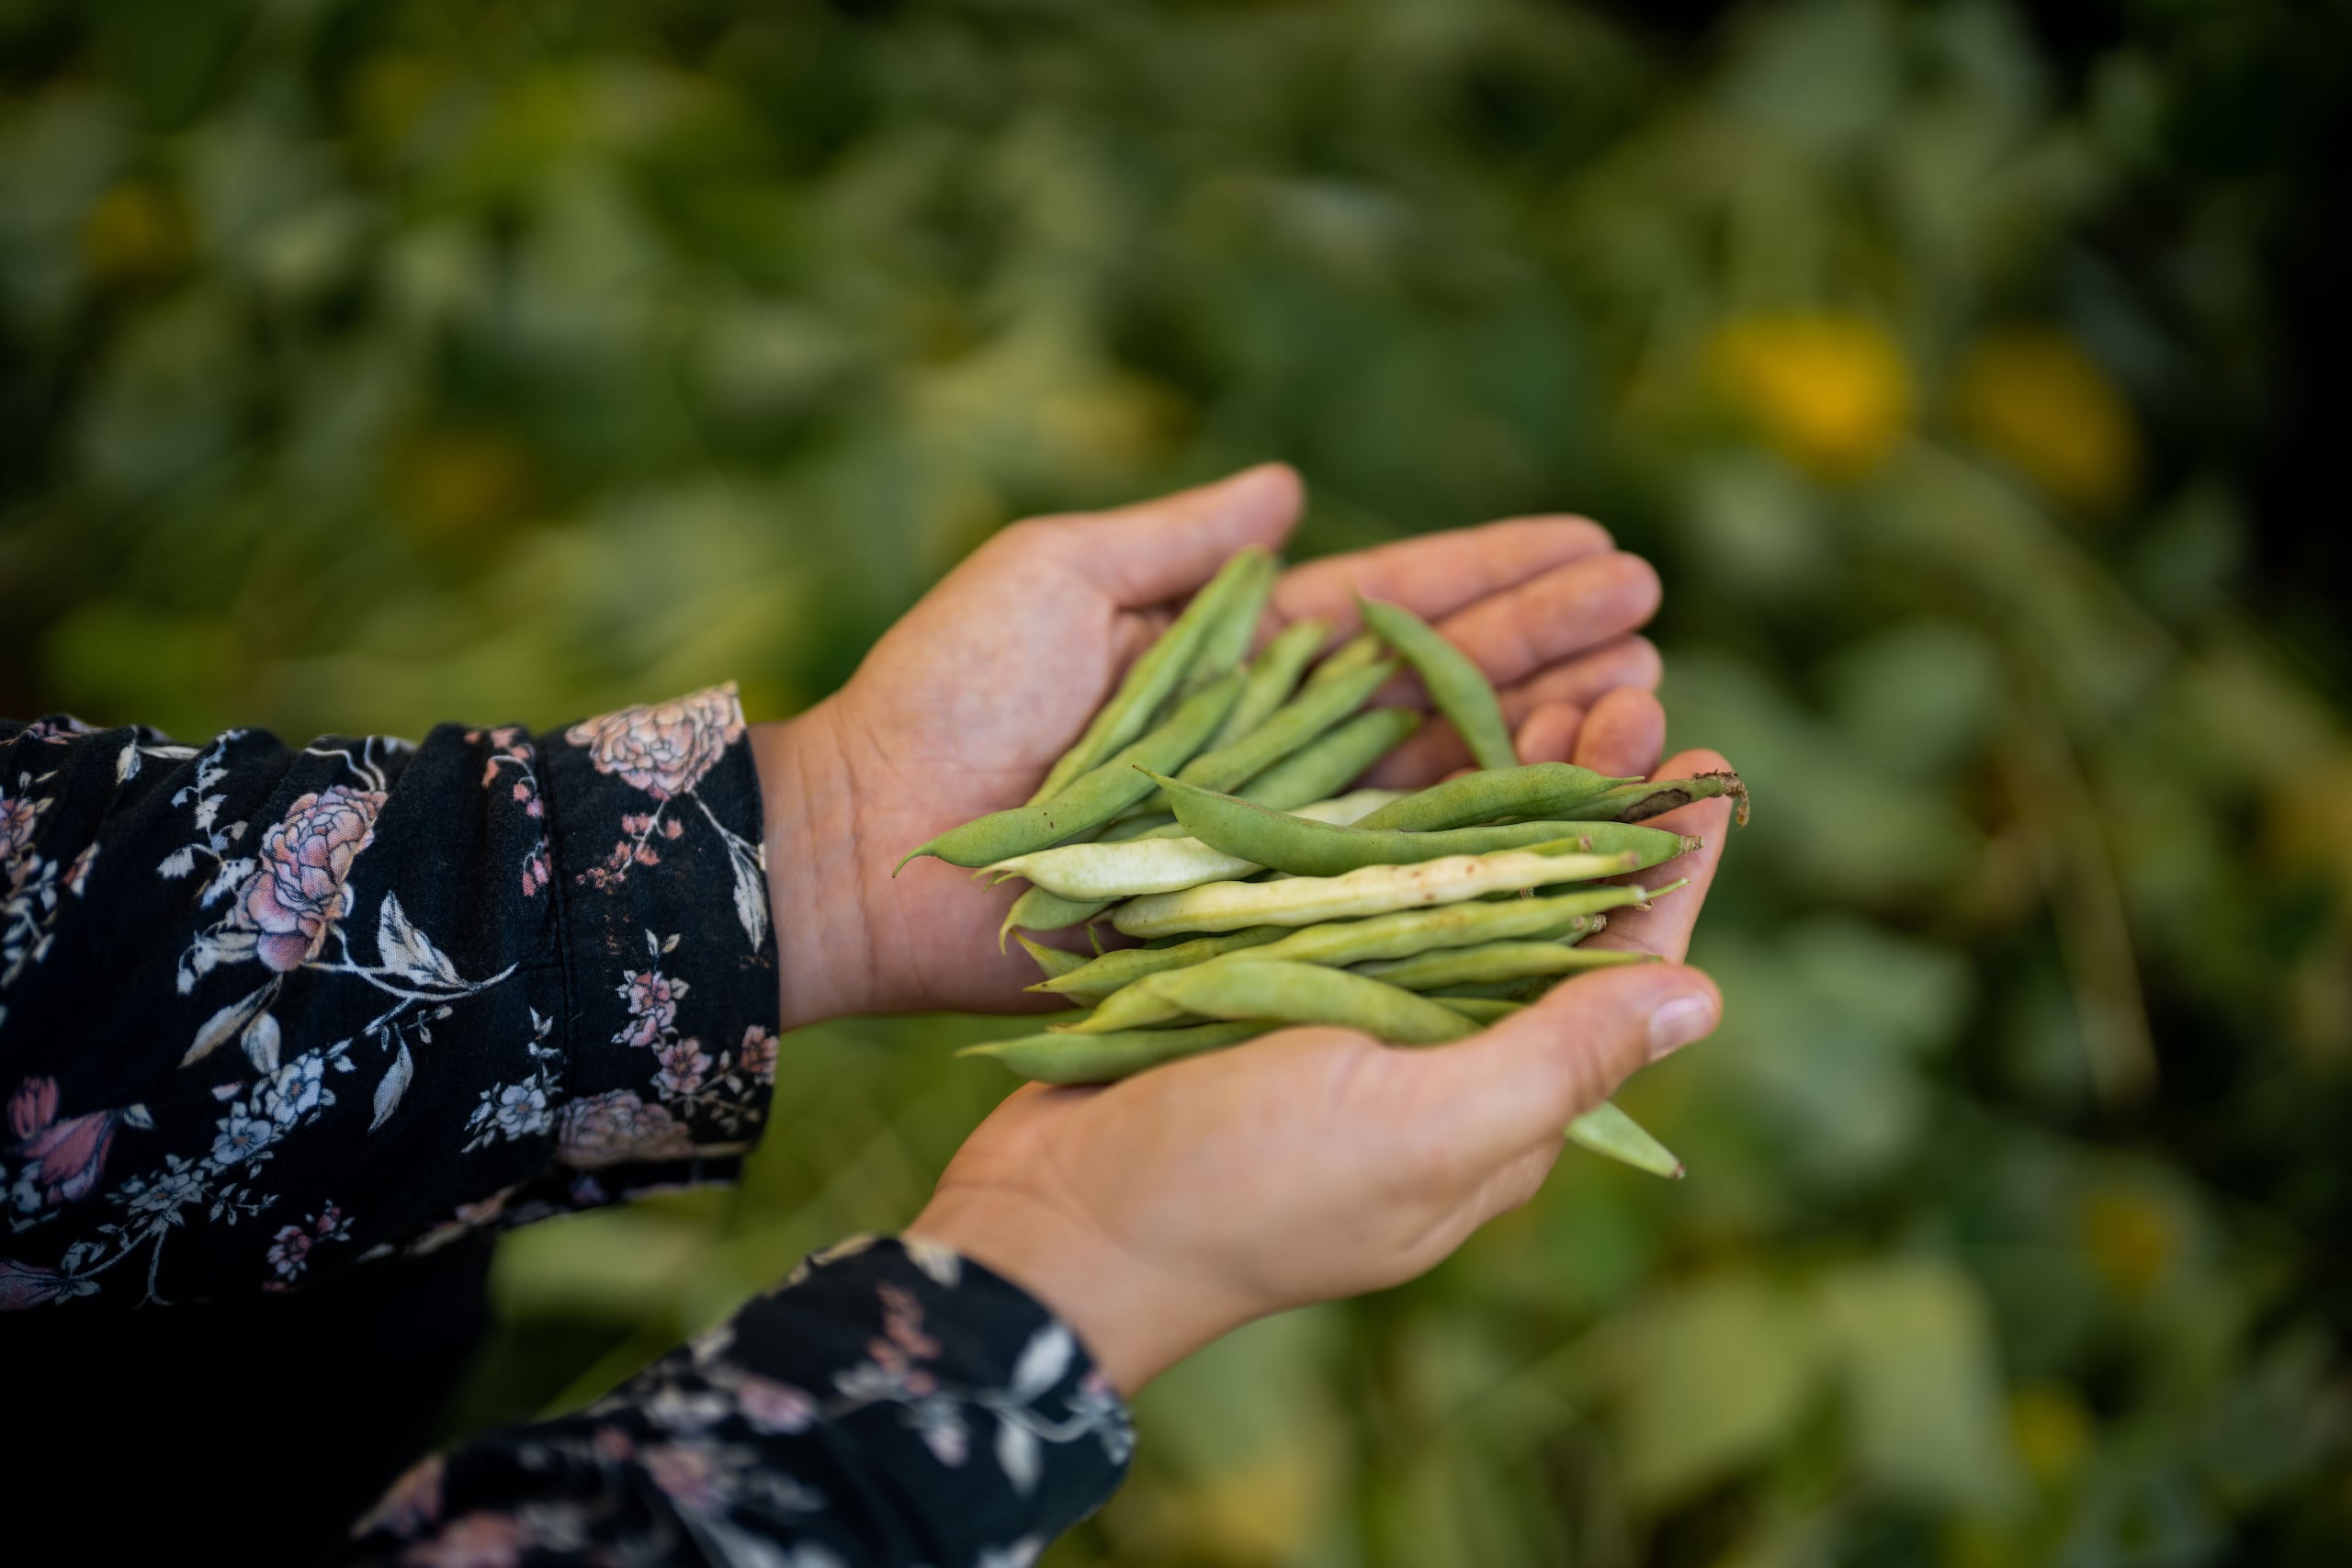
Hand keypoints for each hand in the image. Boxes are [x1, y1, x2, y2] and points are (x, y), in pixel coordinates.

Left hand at [751, 464, 1667, 1028]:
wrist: (869, 841)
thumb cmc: (945, 694)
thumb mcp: (1057, 574)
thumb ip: (1183, 540)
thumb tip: (1294, 487)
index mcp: (1237, 660)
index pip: (1394, 609)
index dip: (1494, 577)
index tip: (1596, 545)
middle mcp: (1277, 748)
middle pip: (1442, 691)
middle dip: (1549, 650)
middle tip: (1651, 619)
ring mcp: (1275, 833)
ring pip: (1437, 779)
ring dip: (1542, 735)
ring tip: (1644, 691)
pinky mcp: (1260, 909)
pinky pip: (1386, 874)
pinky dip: (1474, 843)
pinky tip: (1564, 809)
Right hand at [909, 720, 1737, 1393]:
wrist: (1058, 1217)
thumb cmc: (1247, 1188)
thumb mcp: (1423, 1128)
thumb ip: (1561, 1060)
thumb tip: (1706, 997)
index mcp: (1505, 1107)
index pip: (1622, 974)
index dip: (1667, 869)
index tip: (1704, 765)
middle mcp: (1445, 1055)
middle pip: (1549, 910)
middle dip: (1594, 800)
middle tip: (1626, 685)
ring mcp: (1355, 1013)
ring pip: (1460, 879)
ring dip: (1510, 782)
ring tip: (1554, 683)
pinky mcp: (1274, 976)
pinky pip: (1363, 878)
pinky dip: (1406, 804)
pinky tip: (1425, 731)